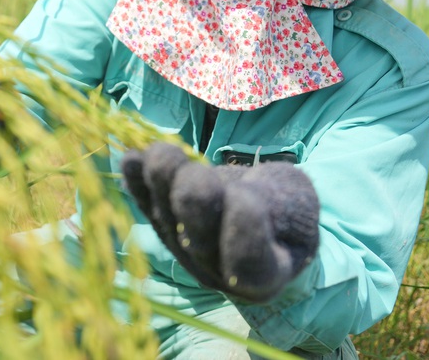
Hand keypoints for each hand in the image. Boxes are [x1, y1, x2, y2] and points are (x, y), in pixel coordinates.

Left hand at [121, 143, 319, 302]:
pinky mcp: (160, 222)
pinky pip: (144, 202)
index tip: (244, 195)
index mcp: (262, 275)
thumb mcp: (297, 202)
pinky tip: (132, 159)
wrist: (261, 208)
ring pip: (166, 219)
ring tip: (163, 154)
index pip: (249, 264)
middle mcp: (216, 270)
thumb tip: (239, 194)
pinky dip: (136, 180)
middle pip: (198, 241)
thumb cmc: (287, 207)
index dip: (243, 232)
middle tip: (200, 175)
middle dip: (196, 204)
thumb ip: (277, 201)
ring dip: (162, 185)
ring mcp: (183, 248)